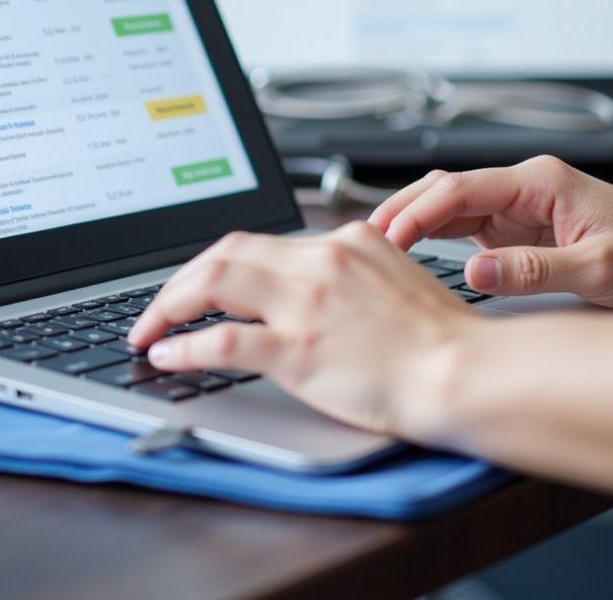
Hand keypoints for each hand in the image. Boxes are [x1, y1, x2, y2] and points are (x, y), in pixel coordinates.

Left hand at [127, 222, 475, 436]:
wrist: (465, 372)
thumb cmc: (441, 337)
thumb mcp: (395, 277)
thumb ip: (352, 268)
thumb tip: (314, 279)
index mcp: (343, 242)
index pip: (258, 241)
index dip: (215, 264)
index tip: (196, 285)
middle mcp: (319, 262)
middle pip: (225, 252)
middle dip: (180, 280)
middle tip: (159, 305)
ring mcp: (306, 304)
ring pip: (213, 282)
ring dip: (168, 305)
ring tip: (148, 329)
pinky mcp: (299, 349)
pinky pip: (223, 341)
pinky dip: (185, 347)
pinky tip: (167, 356)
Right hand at [370, 155, 612, 308]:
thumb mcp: (600, 269)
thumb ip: (535, 271)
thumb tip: (475, 272)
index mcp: (540, 182)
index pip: (461, 186)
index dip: (418, 210)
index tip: (389, 236)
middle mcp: (523, 187)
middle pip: (444, 188)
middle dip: (402, 210)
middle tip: (367, 241)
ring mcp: (517, 207)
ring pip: (448, 205)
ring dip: (412, 223)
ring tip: (378, 249)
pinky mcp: (516, 229)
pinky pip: (462, 226)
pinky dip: (432, 238)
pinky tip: (410, 255)